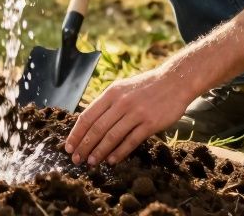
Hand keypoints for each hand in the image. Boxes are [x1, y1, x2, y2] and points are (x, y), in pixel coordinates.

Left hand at [64, 66, 193, 166]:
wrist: (174, 81)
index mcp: (111, 93)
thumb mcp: (122, 88)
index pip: (87, 116)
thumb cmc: (145, 87)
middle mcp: (121, 102)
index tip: (69, 147)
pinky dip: (119, 152)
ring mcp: (136, 113)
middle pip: (97, 128)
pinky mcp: (150, 123)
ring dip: (99, 152)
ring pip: (112, 136)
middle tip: (76, 159)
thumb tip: (89, 123)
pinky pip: (131, 141)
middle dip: (84, 146)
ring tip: (91, 162)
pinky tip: (112, 161)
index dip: (76, 133)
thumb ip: (107, 103)